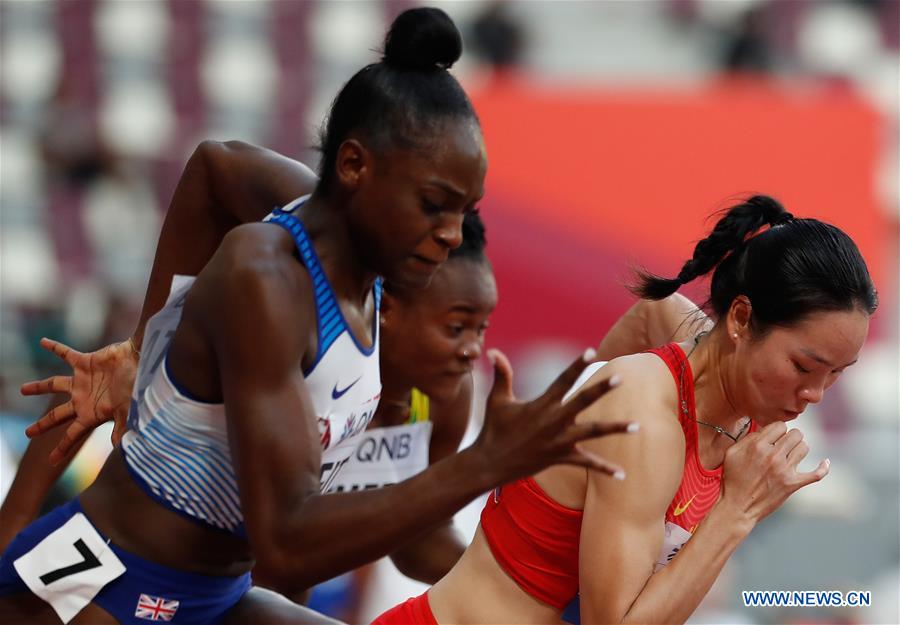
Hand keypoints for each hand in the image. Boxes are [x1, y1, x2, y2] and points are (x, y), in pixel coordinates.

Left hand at [20, 337, 138, 464]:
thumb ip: (122, 426)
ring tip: (22, 390)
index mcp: (92, 414)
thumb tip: (119, 445)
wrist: (143, 362)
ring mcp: (82, 381)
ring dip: (38, 387)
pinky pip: (65, 354)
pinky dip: (54, 348)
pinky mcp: (84, 362)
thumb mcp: (128, 410)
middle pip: (58, 415)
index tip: (51, 461)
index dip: (62, 448)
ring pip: (54, 385)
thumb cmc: (137, 387)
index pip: (72, 435)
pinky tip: (42, 342)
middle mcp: (84, 399)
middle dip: (43, 424)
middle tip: (28, 433)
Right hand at [471, 348, 635, 483]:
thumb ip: (502, 375)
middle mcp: (553, 422)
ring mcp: (559, 441)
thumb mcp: (497, 400)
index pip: (563, 381)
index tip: (591, 351)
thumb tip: (492, 350)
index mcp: (541, 405)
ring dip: (615, 428)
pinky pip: (586, 463)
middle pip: (583, 402)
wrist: (489, 464)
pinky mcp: (560, 457)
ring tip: (637, 426)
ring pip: (592, 433)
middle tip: (620, 378)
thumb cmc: (493, 429)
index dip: (576, 366)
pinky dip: (604, 468)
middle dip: (601, 389)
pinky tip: (622, 474)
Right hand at [720, 421, 828, 524]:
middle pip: (795, 434)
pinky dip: (823, 467)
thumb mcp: (732, 453)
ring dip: (799, 449)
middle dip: (790, 437)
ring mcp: (785, 471)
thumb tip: (764, 432)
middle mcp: (773, 456)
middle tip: (783, 445)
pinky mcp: (793, 484)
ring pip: (804, 448)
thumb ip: (748, 438)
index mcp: (757, 446)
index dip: (777, 430)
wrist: (738, 506)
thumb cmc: (733, 479)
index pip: (780, 425)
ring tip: (791, 454)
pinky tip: (825, 462)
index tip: (774, 437)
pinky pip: (817, 474)